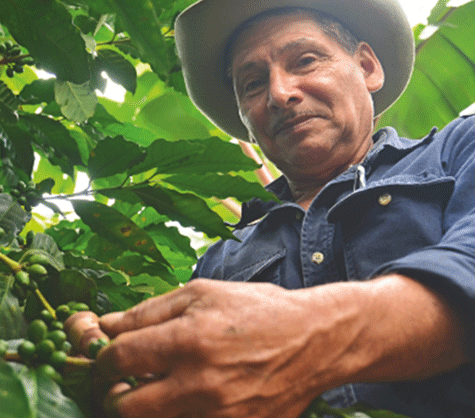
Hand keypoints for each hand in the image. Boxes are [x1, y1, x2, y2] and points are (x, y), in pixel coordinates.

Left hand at [94, 278, 335, 417]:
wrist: (312, 340)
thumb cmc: (257, 309)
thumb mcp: (203, 293)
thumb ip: (150, 310)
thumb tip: (106, 325)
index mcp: (190, 339)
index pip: (118, 358)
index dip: (100, 359)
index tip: (104, 358)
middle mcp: (200, 383)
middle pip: (122, 410)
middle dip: (111, 395)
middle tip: (120, 383)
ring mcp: (219, 416)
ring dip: (140, 411)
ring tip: (152, 392)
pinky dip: (176, 416)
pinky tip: (185, 399)